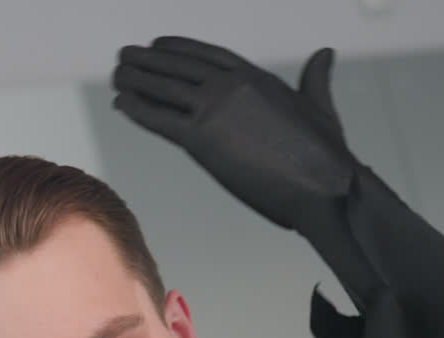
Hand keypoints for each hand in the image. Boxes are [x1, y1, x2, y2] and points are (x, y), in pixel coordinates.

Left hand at [112, 37, 357, 230]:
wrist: (322, 184)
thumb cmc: (325, 155)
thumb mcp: (320, 104)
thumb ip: (315, 78)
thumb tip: (324, 54)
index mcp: (257, 78)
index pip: (207, 56)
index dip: (179, 49)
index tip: (159, 45)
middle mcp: (232, 87)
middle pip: (179, 67)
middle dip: (149, 61)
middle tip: (127, 57)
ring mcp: (215, 110)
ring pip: (165, 88)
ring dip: (136, 80)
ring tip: (117, 75)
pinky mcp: (203, 140)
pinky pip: (161, 119)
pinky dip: (138, 109)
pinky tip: (122, 103)